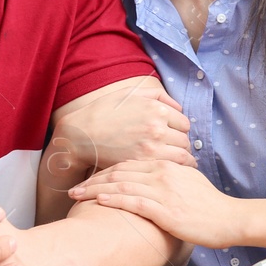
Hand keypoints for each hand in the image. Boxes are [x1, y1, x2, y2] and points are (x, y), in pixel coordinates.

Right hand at [49, 79, 193, 184]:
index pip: (184, 123)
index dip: (179, 130)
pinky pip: (170, 167)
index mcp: (156, 109)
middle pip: (185, 141)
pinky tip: (167, 170)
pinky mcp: (142, 163)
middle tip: (173, 150)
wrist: (81, 135)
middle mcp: (157, 127)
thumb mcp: (130, 94)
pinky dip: (172, 169)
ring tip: (173, 162)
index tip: (173, 136)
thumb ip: (157, 96)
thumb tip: (178, 106)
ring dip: (180, 158)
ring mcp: (151, 147)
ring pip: (182, 156)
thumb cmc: (104, 112)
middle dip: (180, 145)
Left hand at [67, 160, 238, 249]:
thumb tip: (156, 180)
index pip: (128, 164)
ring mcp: (163, 190)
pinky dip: (114, 199)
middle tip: (74, 188)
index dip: (104, 170)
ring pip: (121, 185)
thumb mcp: (190, 182)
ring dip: (96, 189)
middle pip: (119, 172)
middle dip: (93, 180)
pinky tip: (99, 201)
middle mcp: (162, 173)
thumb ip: (171, 177)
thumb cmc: (210, 206)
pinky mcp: (165, 209)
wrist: (230, 218)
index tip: (88, 179)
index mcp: (167, 165)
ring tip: (77, 195)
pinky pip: (133, 201)